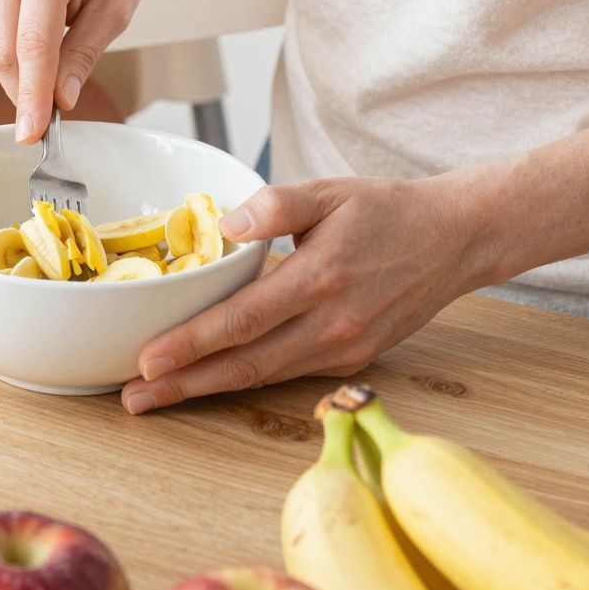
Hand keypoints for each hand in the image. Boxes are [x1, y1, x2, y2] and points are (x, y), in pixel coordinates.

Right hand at [0, 0, 151, 139]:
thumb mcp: (116, 7)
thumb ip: (85, 54)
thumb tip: (61, 99)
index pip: (33, 46)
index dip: (32, 96)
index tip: (32, 134)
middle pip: (2, 52)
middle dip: (26, 89)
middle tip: (54, 108)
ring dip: (18, 68)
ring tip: (56, 45)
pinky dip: (6, 48)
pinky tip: (32, 30)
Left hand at [121, 174, 480, 410]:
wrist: (454, 240)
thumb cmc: (387, 210)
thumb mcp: (330, 191)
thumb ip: (275, 204)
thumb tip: (226, 224)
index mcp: (321, 277)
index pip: (243, 320)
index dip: (192, 344)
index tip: (147, 360)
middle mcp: (334, 323)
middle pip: (246, 364)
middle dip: (185, 385)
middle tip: (134, 398)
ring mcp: (346, 348)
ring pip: (264, 376)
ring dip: (208, 389)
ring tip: (158, 395)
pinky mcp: (352, 359)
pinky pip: (287, 371)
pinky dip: (245, 379)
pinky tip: (210, 379)